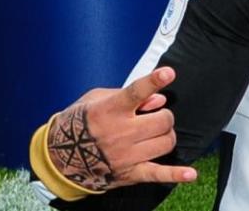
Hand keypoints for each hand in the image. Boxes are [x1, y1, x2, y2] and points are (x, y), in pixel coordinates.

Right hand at [46, 67, 196, 191]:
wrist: (58, 157)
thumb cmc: (80, 121)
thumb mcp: (96, 99)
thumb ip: (130, 95)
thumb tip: (159, 99)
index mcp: (110, 110)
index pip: (135, 93)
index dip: (153, 81)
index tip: (168, 73)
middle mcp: (120, 133)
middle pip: (162, 120)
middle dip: (164, 116)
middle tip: (154, 117)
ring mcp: (126, 155)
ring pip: (166, 142)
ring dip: (166, 135)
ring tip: (154, 134)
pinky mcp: (130, 173)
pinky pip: (158, 174)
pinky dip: (176, 175)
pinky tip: (190, 175)